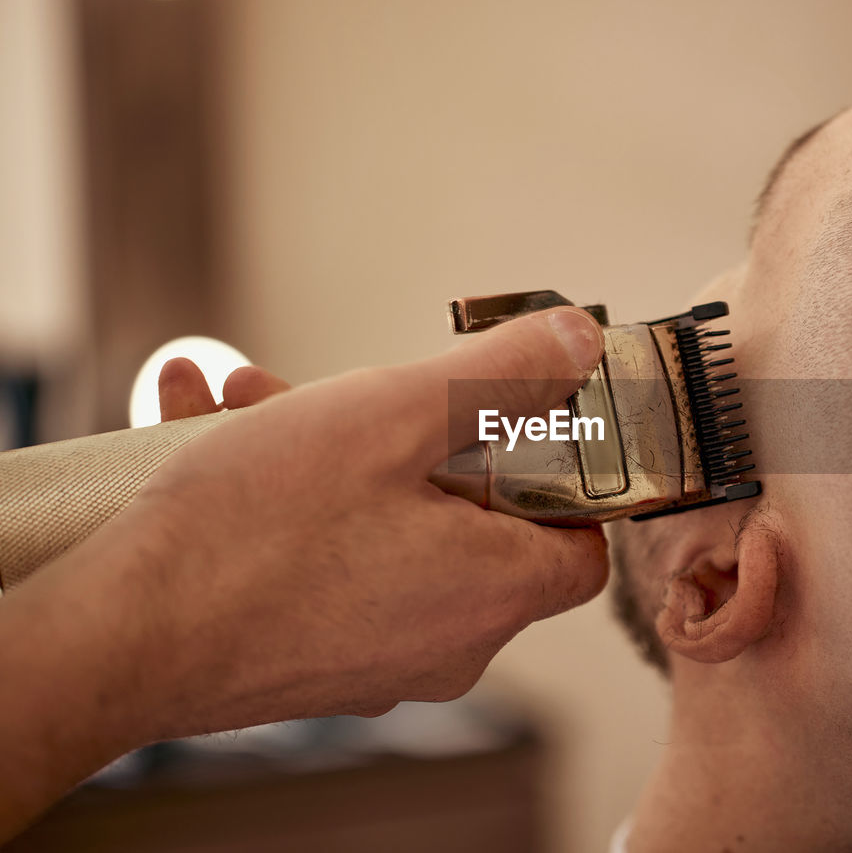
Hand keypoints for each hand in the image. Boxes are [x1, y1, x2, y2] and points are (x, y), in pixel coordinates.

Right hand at [1, 308, 608, 793]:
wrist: (120, 642)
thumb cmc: (259, 534)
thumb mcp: (392, 416)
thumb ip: (500, 375)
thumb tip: (579, 342)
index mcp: (495, 589)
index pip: (581, 545)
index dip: (562, 479)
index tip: (515, 424)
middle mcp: (451, 641)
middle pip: (470, 521)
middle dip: (411, 436)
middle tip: (350, 389)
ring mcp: (380, 657)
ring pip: (387, 530)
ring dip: (334, 452)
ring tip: (252, 397)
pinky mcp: (316, 661)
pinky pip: (330, 562)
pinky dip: (294, 501)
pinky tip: (213, 433)